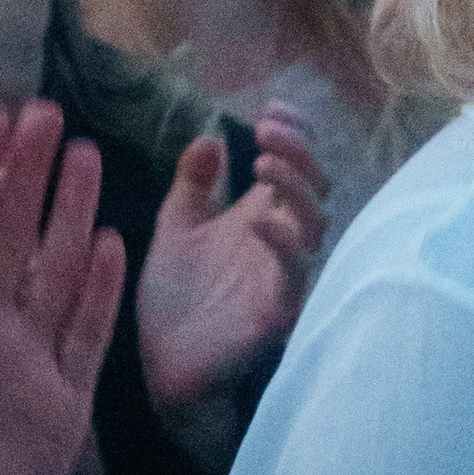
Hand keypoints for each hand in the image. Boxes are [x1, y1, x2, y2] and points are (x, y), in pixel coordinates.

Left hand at [0, 107, 126, 474]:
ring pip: (54, 266)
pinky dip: (99, 288)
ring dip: (69, 212)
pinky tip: (111, 242)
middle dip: (27, 172)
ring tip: (84, 152)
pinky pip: (87, 330)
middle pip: (10, 231)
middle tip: (46, 111)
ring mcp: (29, 354)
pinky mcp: (66, 393)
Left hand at [135, 104, 325, 425]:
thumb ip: (193, 184)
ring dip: (296, 186)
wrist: (158, 366)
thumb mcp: (175, 227)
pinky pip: (295, 273)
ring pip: (315, 222)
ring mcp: (283, 275)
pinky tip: (260, 219)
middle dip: (298, 150)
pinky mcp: (278, 311)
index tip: (268, 108)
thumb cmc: (173, 300)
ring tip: (263, 161)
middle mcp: (280, 241)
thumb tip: (210, 137)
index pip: (295, 165)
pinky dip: (284, 242)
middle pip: (315, 185)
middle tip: (266, 128)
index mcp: (262, 215)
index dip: (294, 133)